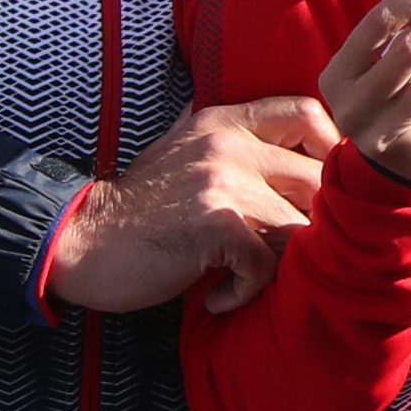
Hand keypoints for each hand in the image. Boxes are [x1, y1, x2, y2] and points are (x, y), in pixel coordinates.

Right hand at [47, 96, 338, 316]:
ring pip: (299, 225)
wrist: (80, 240)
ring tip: (248, 280)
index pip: (307, 114)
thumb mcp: (180, 151)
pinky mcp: (215, 222)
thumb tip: (273, 135)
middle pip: (316, 177)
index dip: (331, 154)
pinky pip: (266, 264)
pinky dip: (246, 291)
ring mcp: (223, 180)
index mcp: (225, 122)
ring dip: (281, 264)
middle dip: (313, 225)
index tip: (317, 197)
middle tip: (286, 255)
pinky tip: (218, 296)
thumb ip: (224, 139)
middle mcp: (230, 143)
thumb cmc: (137, 209)